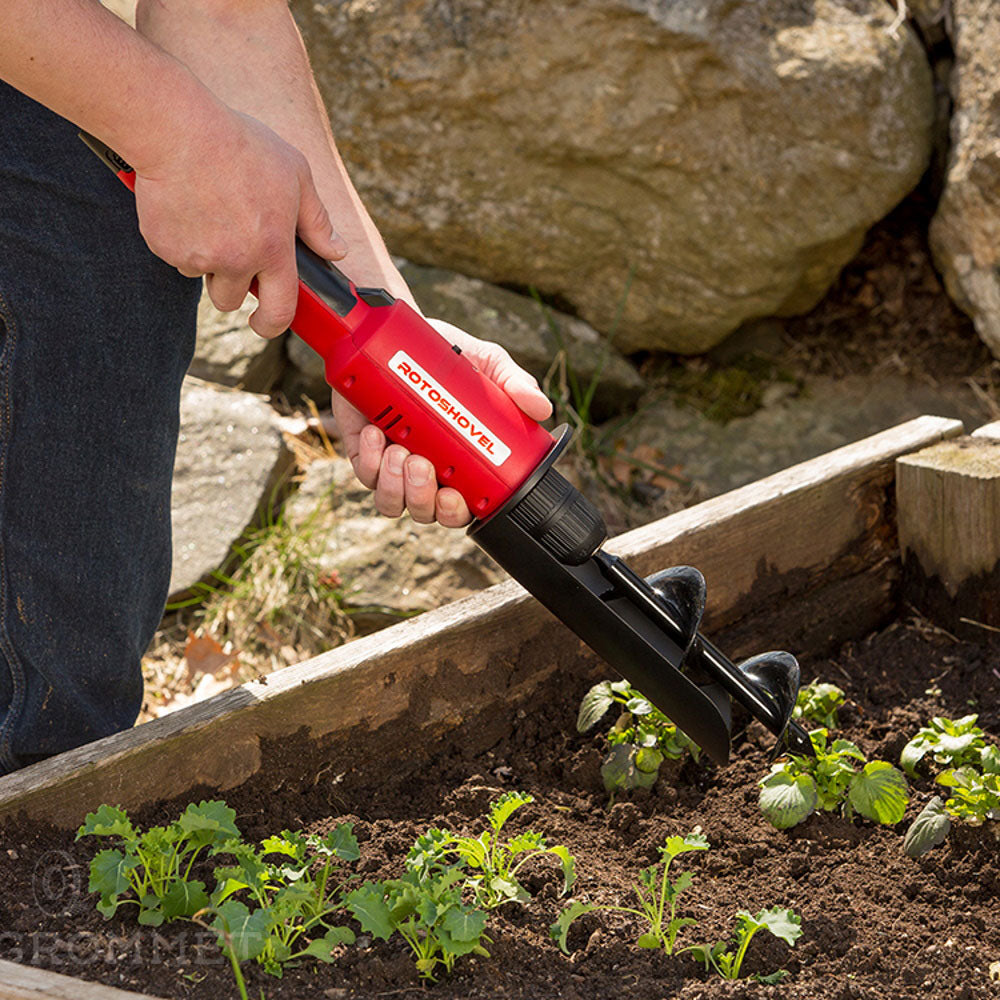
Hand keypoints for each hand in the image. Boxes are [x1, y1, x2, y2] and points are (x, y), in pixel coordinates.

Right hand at [132, 107, 346, 337]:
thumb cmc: (241, 145)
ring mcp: (197, 256)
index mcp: (273, 249)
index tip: (264, 324)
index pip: (280, 310)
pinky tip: (184, 206)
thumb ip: (317, 221)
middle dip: (231, 285)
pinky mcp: (163, 246)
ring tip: (208, 217)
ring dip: (205, 261)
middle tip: (229, 249)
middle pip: (231, 300)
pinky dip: (178, 239)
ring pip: (201, 276)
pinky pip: (173, 256)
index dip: (272, 325)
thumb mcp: (296, 175)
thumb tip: (337, 251)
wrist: (179, 129)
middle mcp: (236, 260)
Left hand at [331, 319, 552, 526]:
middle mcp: (426, 471)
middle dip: (423, 498)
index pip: (461, 507)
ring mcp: (391, 463)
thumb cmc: (446, 354)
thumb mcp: (487, 363)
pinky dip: (370, 460)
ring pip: (392, 502)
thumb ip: (514, 383)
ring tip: (400, 450)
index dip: (456, 512)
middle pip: (424, 512)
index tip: (455, 495)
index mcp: (459, 463)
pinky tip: (376, 433)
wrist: (397, 330)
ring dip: (395, 484)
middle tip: (423, 464)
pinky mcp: (363, 450)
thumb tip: (543, 408)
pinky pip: (365, 474)